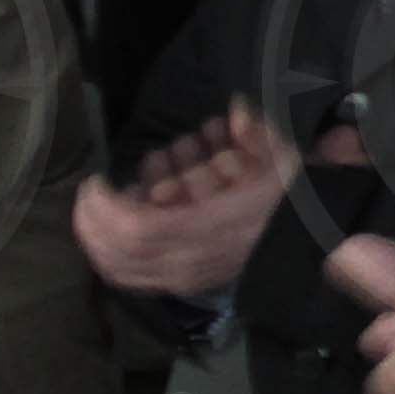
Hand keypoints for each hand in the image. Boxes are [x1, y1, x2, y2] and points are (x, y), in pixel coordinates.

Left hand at [70, 101, 292, 297]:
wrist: (305, 244)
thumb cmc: (287, 200)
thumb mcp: (281, 161)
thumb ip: (255, 135)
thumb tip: (236, 109)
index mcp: (207, 230)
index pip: (138, 228)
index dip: (107, 206)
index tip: (98, 178)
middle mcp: (187, 260)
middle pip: (117, 251)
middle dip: (91, 220)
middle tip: (89, 191)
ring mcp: (181, 278)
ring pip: (118, 269)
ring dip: (96, 238)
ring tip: (100, 208)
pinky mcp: (180, 284)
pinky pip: (130, 279)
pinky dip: (110, 257)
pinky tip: (109, 234)